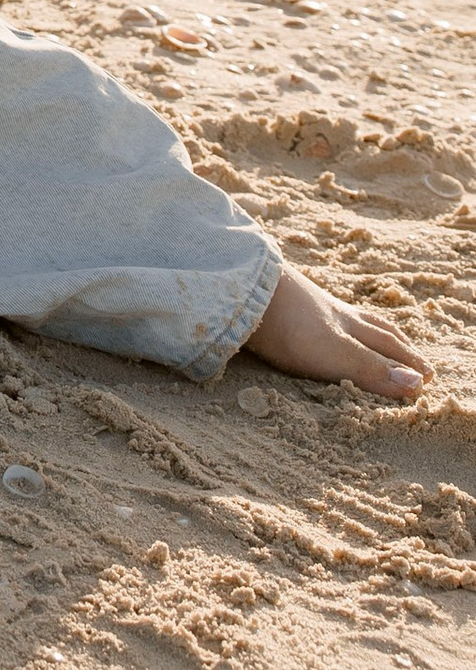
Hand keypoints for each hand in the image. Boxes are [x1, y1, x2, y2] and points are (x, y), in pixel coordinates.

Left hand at [244, 259, 423, 401]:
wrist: (239, 284)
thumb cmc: (286, 322)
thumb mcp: (333, 352)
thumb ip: (370, 369)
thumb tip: (418, 385)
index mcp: (347, 325)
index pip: (387, 344)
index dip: (409, 361)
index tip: (429, 375)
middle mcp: (331, 312)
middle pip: (372, 327)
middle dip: (397, 346)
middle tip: (415, 359)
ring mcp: (306, 303)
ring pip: (345, 317)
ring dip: (367, 330)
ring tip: (375, 334)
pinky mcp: (279, 302)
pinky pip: (315, 312)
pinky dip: (330, 320)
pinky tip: (318, 319)